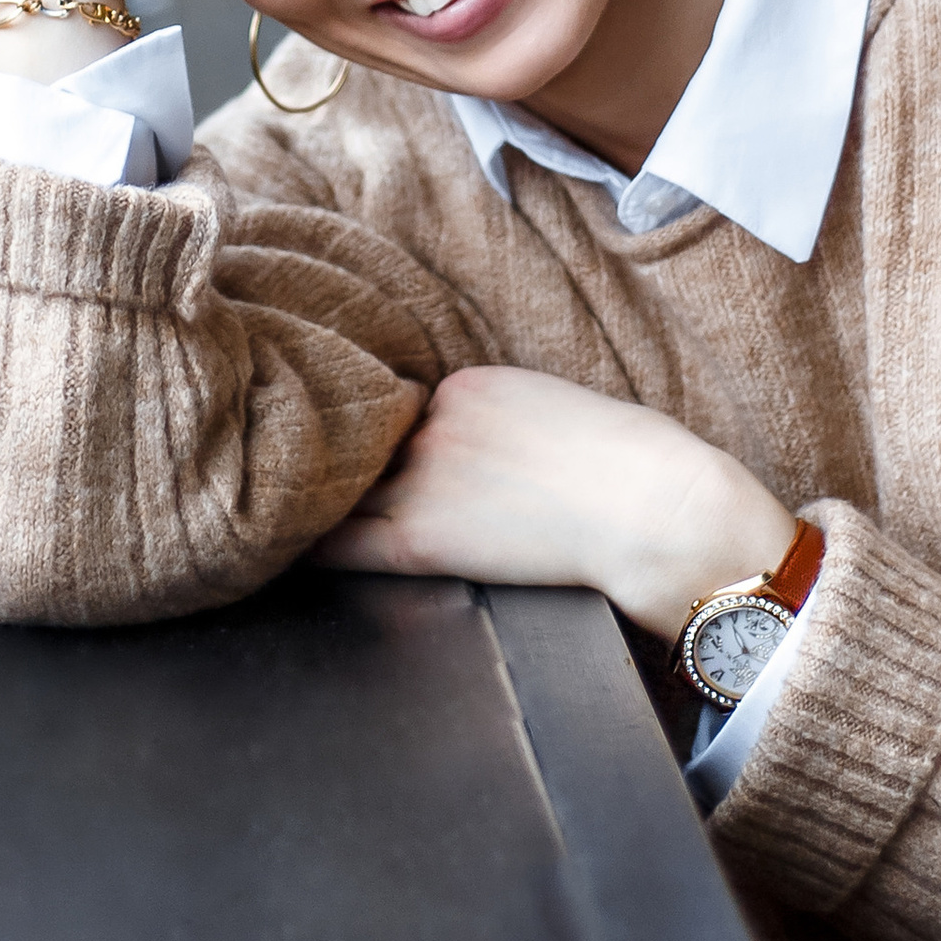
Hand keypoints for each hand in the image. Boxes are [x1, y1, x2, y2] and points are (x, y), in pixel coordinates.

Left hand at [319, 368, 795, 638]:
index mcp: (469, 386)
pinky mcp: (423, 538)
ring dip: (322, 507)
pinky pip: (343, 544)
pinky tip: (281, 554)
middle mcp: (434, 422)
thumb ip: (503, 424)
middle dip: (349, 471)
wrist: (659, 510)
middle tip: (306, 485)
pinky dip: (311, 548)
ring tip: (281, 519)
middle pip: (366, 450)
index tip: (370, 461)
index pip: (401, 414)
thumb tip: (482, 459)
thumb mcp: (560, 414)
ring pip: (345, 493)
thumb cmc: (637, 471)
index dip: (386, 445)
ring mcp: (423, 478)